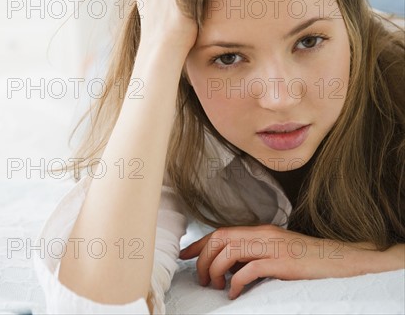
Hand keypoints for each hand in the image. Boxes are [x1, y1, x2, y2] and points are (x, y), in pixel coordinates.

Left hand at [178, 224, 381, 299]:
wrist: (342, 261)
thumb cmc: (308, 261)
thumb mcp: (276, 252)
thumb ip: (254, 254)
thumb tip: (228, 266)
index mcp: (260, 231)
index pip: (221, 232)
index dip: (199, 244)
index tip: (184, 255)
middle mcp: (263, 235)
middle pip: (220, 239)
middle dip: (203, 259)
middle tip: (202, 279)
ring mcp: (272, 247)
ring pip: (229, 252)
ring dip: (216, 270)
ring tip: (216, 287)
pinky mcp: (282, 263)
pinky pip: (249, 270)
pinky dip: (236, 283)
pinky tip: (235, 293)